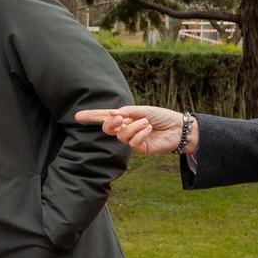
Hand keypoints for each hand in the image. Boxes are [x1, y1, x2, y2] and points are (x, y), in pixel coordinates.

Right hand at [75, 105, 195, 154]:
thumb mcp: (142, 110)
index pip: (105, 117)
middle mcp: (126, 129)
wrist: (179, 128)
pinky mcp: (140, 148)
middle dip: (110, 123)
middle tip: (119, 118)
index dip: (92, 117)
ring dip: (133, 127)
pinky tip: (149, 129)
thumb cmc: (162, 116)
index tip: (78, 116)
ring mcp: (132, 139)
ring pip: (121, 135)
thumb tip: (111, 114)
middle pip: (108, 128)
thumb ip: (126, 112)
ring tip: (146, 122)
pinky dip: (140, 134)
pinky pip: (132, 142)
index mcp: (126, 118)